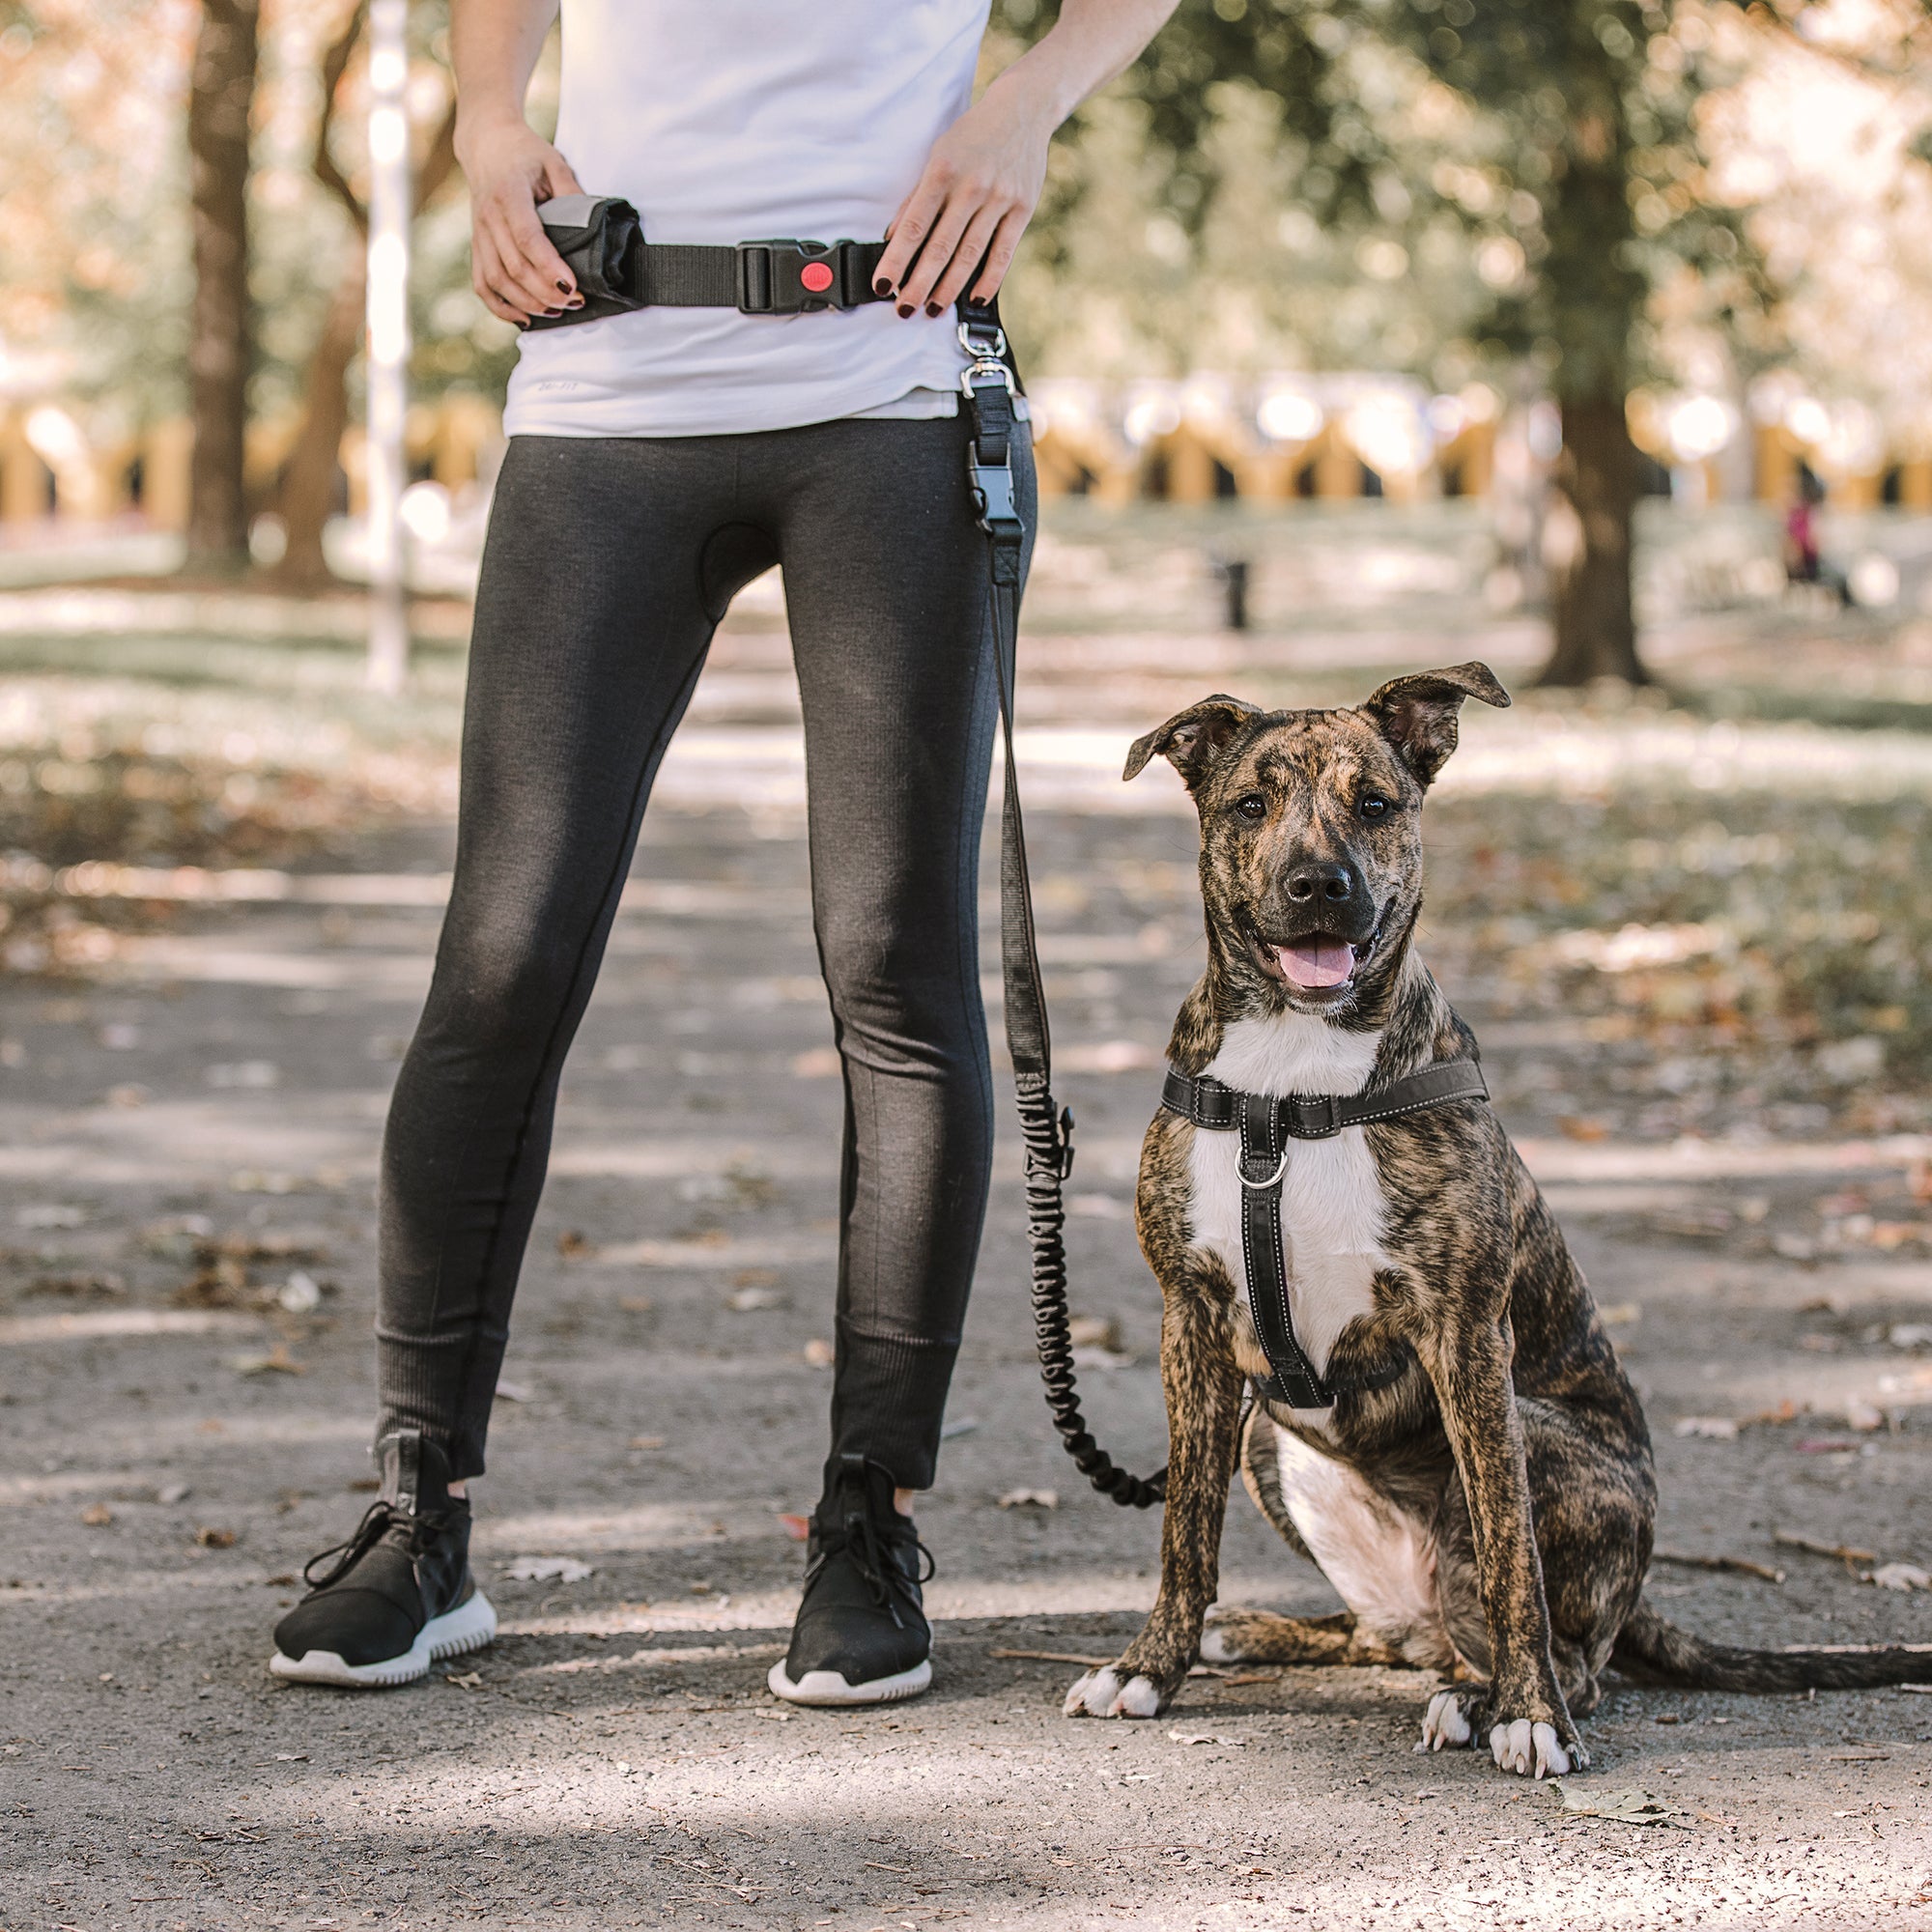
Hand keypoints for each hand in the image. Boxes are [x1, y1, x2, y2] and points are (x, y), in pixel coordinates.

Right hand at [459, 117, 586, 323]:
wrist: (487, 143)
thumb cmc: (525, 153)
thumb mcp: (554, 162)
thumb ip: (572, 193)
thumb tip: (593, 229)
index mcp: (508, 193)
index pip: (528, 238)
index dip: (549, 267)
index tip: (573, 285)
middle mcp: (489, 216)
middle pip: (514, 267)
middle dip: (545, 292)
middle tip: (575, 301)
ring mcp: (479, 233)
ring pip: (497, 280)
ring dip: (527, 303)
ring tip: (556, 311)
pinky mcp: (477, 245)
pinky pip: (482, 284)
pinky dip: (500, 307)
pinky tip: (524, 318)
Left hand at [874, 79, 1053, 316]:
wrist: (1022, 111)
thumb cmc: (972, 136)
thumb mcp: (938, 155)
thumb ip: (918, 196)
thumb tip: (894, 236)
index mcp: (942, 171)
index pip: (913, 226)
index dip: (896, 259)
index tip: (883, 284)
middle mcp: (971, 187)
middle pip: (940, 247)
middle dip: (919, 283)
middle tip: (905, 309)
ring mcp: (999, 199)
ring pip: (970, 254)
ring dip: (949, 288)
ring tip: (933, 309)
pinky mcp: (1022, 209)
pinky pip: (1003, 253)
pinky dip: (988, 279)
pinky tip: (973, 299)